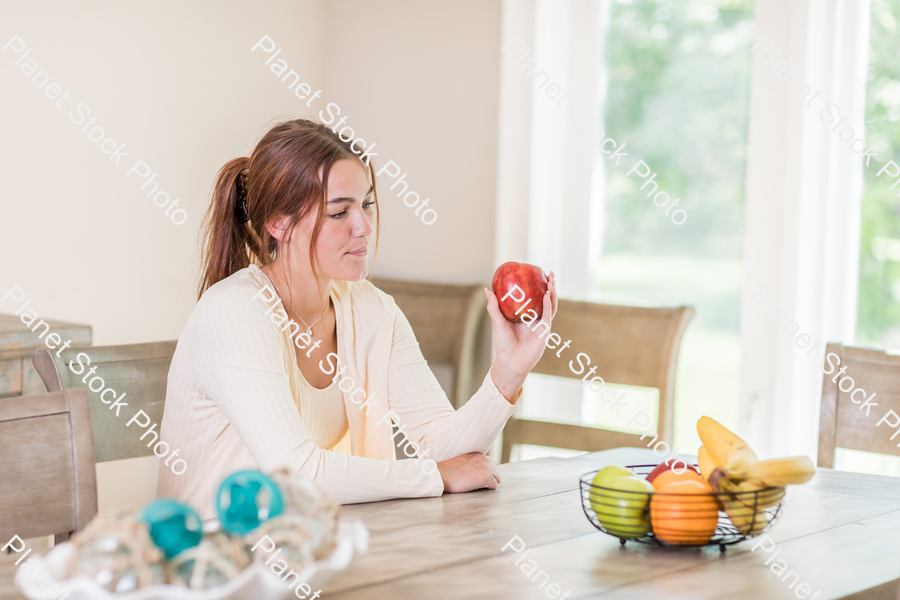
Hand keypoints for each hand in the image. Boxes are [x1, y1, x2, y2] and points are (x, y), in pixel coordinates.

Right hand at [436, 452, 500, 492]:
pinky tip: (475, 488)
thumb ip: (472, 463)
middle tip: (477, 483)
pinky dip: (486, 489)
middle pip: (496, 472)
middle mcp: (484, 459)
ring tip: (476, 486)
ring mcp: (486, 468)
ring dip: (489, 483)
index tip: (478, 477)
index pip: (492, 463)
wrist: (441, 474)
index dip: (486, 472)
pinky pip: (493, 486)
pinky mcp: (486, 477)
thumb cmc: (448, 471)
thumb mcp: (462, 462)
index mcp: (478, 455)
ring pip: (497, 479)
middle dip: (489, 478)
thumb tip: (477, 471)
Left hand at [484, 271, 557, 401]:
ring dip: (552, 293)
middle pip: (546, 299)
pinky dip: (548, 305)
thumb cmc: (503, 344)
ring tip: (551, 281)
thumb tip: (487, 289)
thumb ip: (494, 307)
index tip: (537, 272)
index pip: (534, 297)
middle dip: (550, 286)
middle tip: (549, 273)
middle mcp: (535, 319)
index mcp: (526, 315)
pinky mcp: (544, 332)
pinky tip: (547, 295)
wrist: (510, 362)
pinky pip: (547, 316)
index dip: (538, 285)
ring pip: (550, 305)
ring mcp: (541, 325)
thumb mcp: (498, 322)